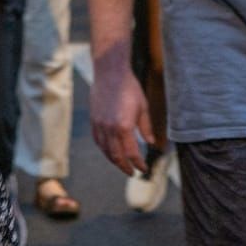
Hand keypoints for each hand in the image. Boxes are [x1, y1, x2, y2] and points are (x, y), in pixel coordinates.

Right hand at [89, 55, 156, 176]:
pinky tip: (110, 151)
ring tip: (122, 164)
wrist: (110, 73)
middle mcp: (110, 129)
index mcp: (124, 127)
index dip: (138, 164)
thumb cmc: (130, 88)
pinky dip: (104, 150)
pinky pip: (98, 141)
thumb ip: (146, 128)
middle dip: (125, 167)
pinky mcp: (94, 120)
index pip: (132, 153)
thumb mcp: (143, 107)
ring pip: (105, 150)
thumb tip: (151, 143)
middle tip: (132, 172)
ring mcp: (99, 125)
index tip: (143, 169)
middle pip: (116, 156)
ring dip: (114, 160)